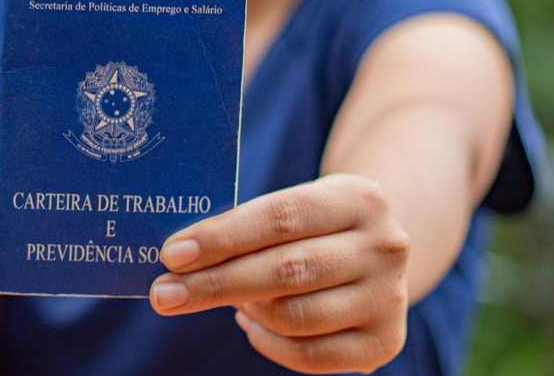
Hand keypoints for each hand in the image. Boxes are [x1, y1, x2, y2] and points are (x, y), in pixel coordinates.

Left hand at [149, 174, 410, 373]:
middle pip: (285, 270)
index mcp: (360, 198)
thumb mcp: (297, 205)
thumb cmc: (315, 224)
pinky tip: (249, 322)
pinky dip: (267, 342)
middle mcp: (384, 247)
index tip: (171, 254)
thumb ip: (248, 225)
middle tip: (164, 294)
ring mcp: (389, 298)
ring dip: (245, 308)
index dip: (222, 237)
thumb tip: (179, 259)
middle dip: (214, 284)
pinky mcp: (385, 343)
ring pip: (293, 316)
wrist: (381, 249)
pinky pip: (308, 355)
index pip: (281, 217)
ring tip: (225, 297)